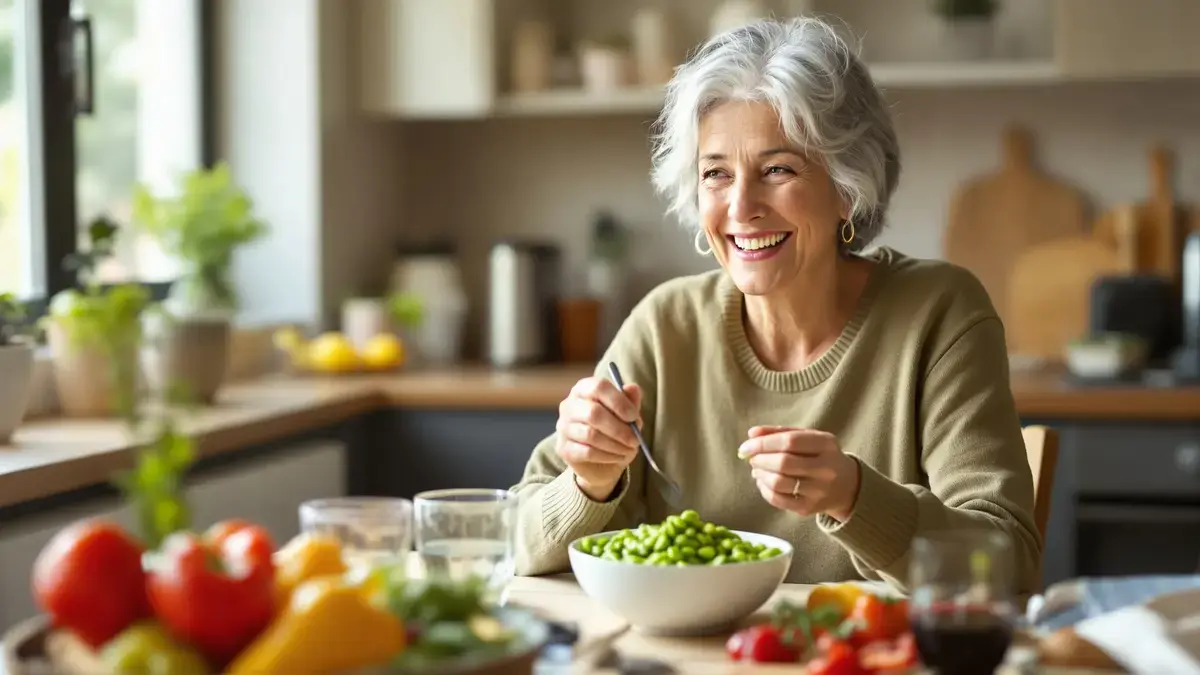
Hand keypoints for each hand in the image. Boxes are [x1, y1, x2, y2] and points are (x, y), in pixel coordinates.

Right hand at [555, 377, 642, 501]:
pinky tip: (618, 456)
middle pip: (593, 412)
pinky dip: (607, 456)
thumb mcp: (626, 415)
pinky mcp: (563, 448)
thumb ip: (630, 401)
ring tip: (629, 449)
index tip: (634, 416)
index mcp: (584, 389)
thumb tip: (633, 388)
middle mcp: (569, 405)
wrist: (600, 462)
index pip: (598, 387)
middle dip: (619, 428)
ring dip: (615, 444)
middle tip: (635, 439)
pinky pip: (587, 452)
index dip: (618, 401)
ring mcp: (563, 427)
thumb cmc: (614, 430)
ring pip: (591, 434)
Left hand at [739, 426, 860, 521]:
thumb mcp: (808, 438)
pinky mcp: (808, 508)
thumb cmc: (820, 455)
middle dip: (760, 459)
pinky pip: (778, 500)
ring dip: (760, 474)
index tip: (745, 446)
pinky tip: (763, 481)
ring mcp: (819, 491)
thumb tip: (752, 433)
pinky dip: (764, 489)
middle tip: (751, 458)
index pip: (790, 441)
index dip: (763, 443)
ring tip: (757, 468)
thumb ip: (780, 432)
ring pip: (779, 483)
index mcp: (826, 444)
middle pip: (784, 463)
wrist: (846, 485)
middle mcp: (826, 468)